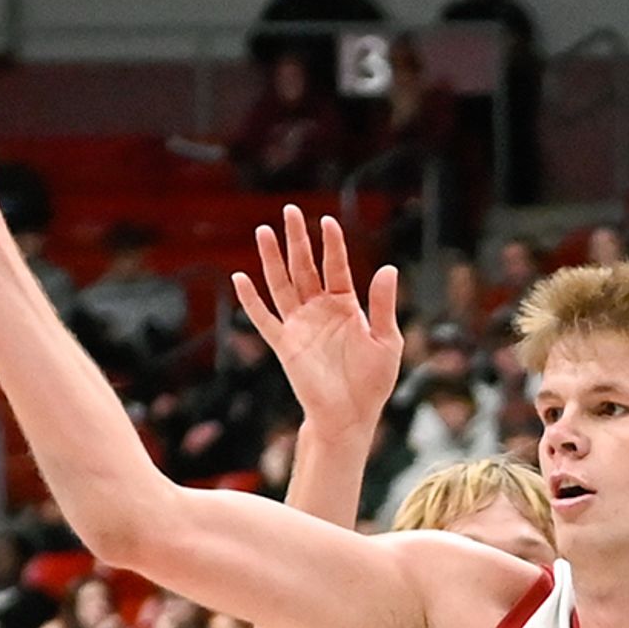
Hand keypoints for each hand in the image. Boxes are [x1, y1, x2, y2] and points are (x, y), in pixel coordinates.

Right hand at [228, 208, 403, 438]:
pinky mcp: (284, 344)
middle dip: (297, 240)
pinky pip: (264, 318)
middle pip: (305, 267)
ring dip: (272, 259)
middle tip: (290, 211)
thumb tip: (388, 269)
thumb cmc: (372, 382)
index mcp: (346, 306)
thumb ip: (384, 305)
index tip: (327, 221)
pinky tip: (240, 278)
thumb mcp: (387, 341)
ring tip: (264, 231)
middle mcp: (319, 310)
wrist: (351, 416)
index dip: (332, 245)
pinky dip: (251, 300)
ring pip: (282, 284)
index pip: (336, 267)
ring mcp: (300, 325)